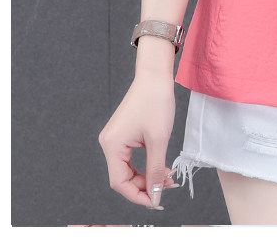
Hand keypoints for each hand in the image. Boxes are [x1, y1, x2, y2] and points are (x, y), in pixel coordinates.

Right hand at [98, 72, 178, 208]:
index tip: (156, 201)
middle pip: (123, 177)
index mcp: (112, 145)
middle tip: (168, 187)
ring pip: (128, 169)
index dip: (138, 195)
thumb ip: (156, 169)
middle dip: (146, 185)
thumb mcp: (159, 139)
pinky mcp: (124, 134)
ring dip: (147, 176)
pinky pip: (131, 158)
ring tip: (168, 178)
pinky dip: (146, 165)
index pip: (119, 182)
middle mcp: (109, 143)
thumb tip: (156, 195)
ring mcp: (115, 138)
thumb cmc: (156, 100)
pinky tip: (161, 167)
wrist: (155, 74)